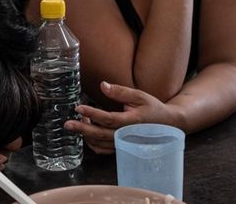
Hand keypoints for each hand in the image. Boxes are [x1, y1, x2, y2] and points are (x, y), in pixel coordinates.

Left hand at [64, 82, 181, 154]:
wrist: (168, 125)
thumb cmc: (153, 108)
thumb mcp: (140, 96)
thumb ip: (121, 92)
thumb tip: (103, 85)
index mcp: (132, 122)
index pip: (109, 119)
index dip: (93, 114)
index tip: (79, 108)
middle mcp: (127, 135)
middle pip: (101, 134)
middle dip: (82, 129)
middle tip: (67, 124)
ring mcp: (124, 144)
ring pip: (100, 144)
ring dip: (87, 135)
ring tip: (79, 122)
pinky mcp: (122, 147)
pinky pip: (104, 149)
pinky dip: (93, 143)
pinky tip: (87, 131)